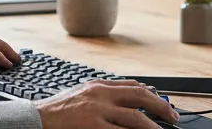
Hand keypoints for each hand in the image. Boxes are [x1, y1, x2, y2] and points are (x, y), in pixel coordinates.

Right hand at [35, 80, 179, 128]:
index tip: (164, 105)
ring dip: (153, 127)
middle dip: (161, 108)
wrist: (37, 119)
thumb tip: (128, 96)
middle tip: (173, 117)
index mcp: (99, 86)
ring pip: (135, 118)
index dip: (153, 96)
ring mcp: (98, 112)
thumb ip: (104, 93)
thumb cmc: (58, 110)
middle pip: (140, 98)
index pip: (134, 86)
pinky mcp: (93, 128)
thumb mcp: (82, 93)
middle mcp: (101, 95)